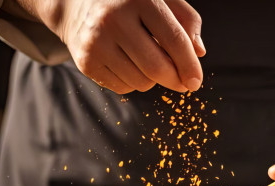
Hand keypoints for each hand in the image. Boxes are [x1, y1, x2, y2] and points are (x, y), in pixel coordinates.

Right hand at [38, 0, 204, 93]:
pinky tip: (127, 64)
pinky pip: (123, 88)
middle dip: (175, 80)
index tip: (196, 81)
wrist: (76, 5)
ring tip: (146, 61)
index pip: (173, 39)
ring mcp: (97, 42)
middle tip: (182, 83)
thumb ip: (185, 19)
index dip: (189, 65)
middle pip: (157, 67)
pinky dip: (132, 82)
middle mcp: (114, 19)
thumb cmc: (128, 2)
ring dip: (152, 80)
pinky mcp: (86, 62)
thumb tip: (199, 52)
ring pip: (141, 82)